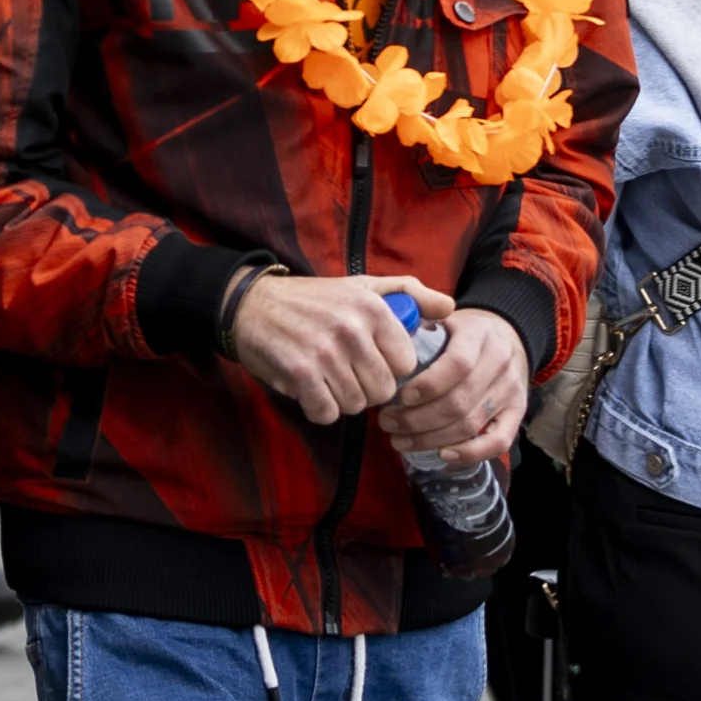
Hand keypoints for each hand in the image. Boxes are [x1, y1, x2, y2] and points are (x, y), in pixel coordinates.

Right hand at [225, 271, 430, 424]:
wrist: (250, 304)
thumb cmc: (312, 299)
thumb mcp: (362, 286)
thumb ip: (409, 294)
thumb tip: (450, 308)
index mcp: (372, 308)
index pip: (406, 365)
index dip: (389, 368)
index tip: (370, 359)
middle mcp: (352, 330)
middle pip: (384, 391)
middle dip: (366, 387)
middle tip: (345, 370)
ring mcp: (325, 353)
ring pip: (356, 405)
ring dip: (341, 398)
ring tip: (326, 376)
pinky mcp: (301, 374)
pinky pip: (327, 413)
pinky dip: (318, 407)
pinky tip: (309, 388)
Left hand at [382, 305, 528, 469]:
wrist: (506, 336)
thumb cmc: (462, 332)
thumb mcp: (443, 318)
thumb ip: (419, 326)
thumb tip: (386, 349)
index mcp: (479, 336)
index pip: (457, 365)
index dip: (428, 385)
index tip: (400, 396)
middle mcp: (500, 364)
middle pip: (459, 402)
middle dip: (417, 419)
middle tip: (387, 423)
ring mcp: (511, 391)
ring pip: (472, 424)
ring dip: (431, 438)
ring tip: (400, 439)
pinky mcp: (518, 413)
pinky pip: (499, 442)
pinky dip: (469, 453)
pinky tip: (441, 454)